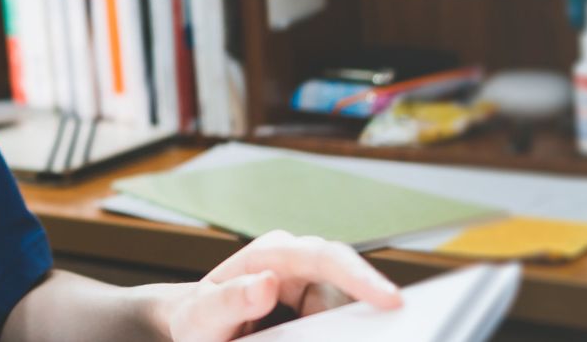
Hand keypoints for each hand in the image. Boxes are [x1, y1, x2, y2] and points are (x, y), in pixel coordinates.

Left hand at [156, 230, 403, 340]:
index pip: (326, 258)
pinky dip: (337, 339)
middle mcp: (301, 265)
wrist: (196, 330)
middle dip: (354, 324)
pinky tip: (315, 340)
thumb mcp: (200, 316)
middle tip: (346, 341)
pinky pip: (341, 330)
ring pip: (347, 319)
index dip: (361, 277)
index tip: (390, 301)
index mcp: (272, 253)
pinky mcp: (320, 313)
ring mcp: (314, 291)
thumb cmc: (196, 319)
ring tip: (285, 339)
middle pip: (347, 295)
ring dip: (338, 336)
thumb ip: (227, 301)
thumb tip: (266, 283)